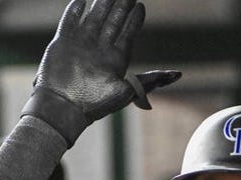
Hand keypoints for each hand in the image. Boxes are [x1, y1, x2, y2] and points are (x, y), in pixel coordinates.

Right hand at [25, 0, 180, 144]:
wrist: (63, 108)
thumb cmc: (96, 104)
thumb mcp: (127, 91)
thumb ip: (150, 81)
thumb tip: (178, 74)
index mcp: (115, 58)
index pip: (128, 32)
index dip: (134, 19)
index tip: (141, 5)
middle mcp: (99, 49)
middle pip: (112, 21)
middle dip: (120, 5)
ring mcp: (81, 44)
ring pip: (93, 17)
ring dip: (100, 3)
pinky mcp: (62, 42)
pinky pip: (70, 21)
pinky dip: (75, 9)